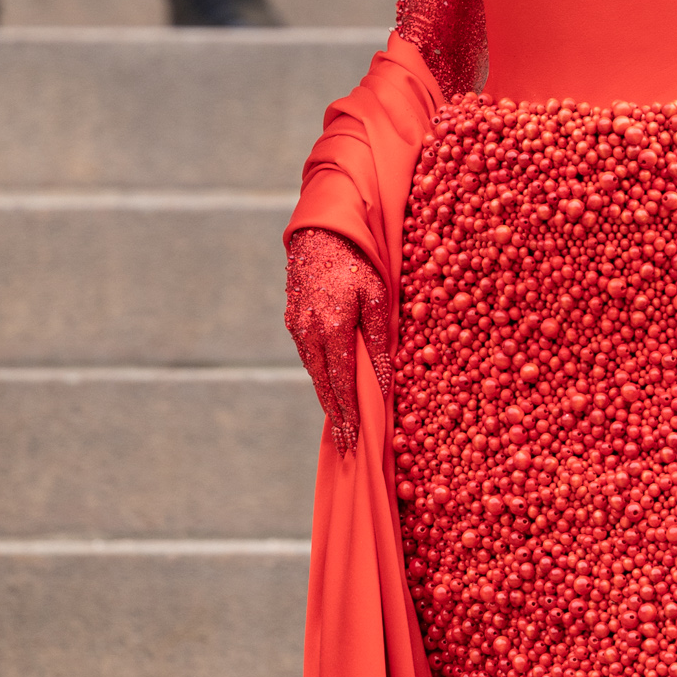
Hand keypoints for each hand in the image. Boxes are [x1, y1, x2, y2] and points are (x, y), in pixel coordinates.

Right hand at [285, 227, 391, 456]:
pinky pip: (308, 356)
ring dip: (327, 399)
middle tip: (346, 445)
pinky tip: (329, 388)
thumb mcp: (376, 297)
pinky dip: (320, 377)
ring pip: (313, 372)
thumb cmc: (355, 260)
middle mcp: (308, 333)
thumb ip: (378, 340)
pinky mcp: (292, 320)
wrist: (319, 231)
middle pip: (323, 385)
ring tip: (340, 425)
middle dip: (337, 417)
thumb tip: (385, 380)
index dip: (349, 413)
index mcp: (331, 328)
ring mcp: (296, 327)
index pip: (342, 382)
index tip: (354, 439)